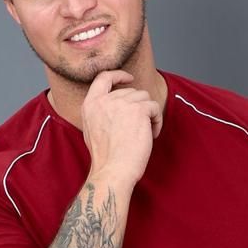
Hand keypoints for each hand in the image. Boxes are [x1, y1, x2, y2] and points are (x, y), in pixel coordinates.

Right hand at [81, 68, 162, 187]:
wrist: (113, 171)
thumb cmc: (105, 158)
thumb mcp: (91, 130)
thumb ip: (100, 112)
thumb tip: (116, 104)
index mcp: (91, 104)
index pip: (103, 78)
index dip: (118, 75)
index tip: (129, 79)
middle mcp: (105, 100)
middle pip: (130, 92)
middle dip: (138, 108)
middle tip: (138, 129)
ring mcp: (122, 103)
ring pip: (144, 98)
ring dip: (149, 114)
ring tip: (145, 133)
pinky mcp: (139, 110)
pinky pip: (154, 107)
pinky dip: (157, 121)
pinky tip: (152, 135)